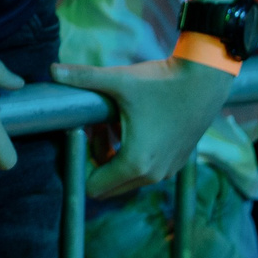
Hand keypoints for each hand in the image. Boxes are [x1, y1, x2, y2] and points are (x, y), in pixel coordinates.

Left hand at [50, 56, 235, 198]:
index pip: (94, 188)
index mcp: (135, 162)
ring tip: (113, 126)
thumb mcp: (119, 81)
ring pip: (128, 179)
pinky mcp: (178, 163)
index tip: (82, 139)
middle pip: (109, 188)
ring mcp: (168, 171)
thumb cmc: (162, 82)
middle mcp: (153, 175)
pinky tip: (133, 127)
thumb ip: (82, 78)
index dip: (81, 166)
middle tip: (98, 131)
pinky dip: (135, 157)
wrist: (206, 79)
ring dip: (115, 159)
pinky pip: (147, 171)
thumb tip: (51, 69)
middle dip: (98, 163)